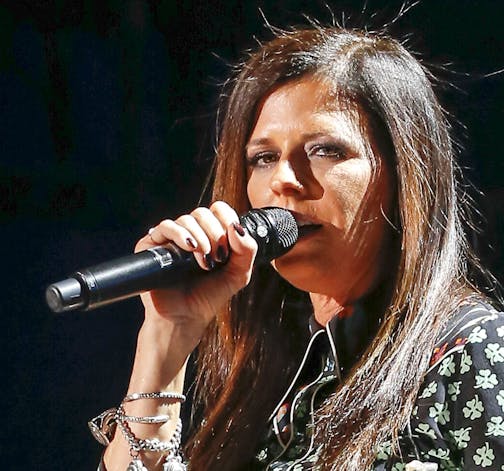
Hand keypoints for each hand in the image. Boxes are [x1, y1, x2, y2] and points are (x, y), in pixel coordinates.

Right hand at [135, 201, 257, 335]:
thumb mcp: (238, 274)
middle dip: (215, 234)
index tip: (231, 244)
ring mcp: (170, 238)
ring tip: (204, 262)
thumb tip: (237, 227)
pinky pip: (165, 226)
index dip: (227, 220)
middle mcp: (190, 232)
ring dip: (201, 238)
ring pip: (187, 219)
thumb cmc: (209, 296)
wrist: (186, 317)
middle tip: (218, 258)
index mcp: (210, 234)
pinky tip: (189, 248)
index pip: (219, 210)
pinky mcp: (152, 245)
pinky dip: (180, 234)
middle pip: (203, 213)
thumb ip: (247, 250)